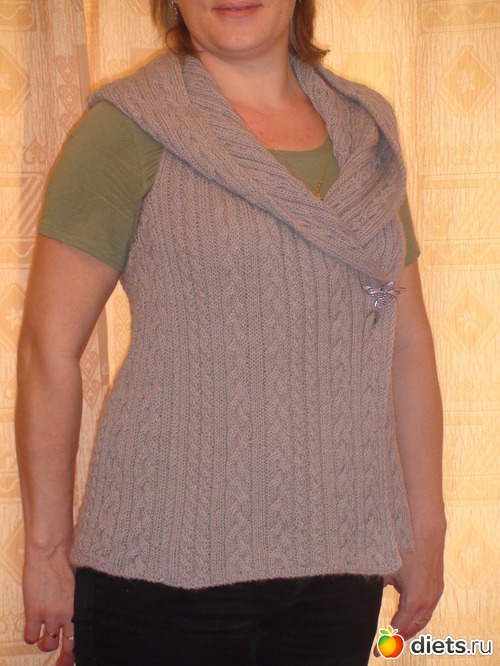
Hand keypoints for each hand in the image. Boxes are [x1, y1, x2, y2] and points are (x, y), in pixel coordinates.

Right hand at [22, 548, 74, 665]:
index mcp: (82, 606)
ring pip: (48, 644)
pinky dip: (31, 636)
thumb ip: (80, 599)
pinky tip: (33, 629)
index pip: (83, 635)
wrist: (51, 552)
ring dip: (46, 643)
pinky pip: (30, 637)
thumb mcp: (81, 583)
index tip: (76, 655)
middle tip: (63, 663)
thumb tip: (79, 608)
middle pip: (69, 646)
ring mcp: (50, 615)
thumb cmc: (68, 560)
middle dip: (65, 658)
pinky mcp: (34, 612)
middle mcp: (68, 615)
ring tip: (46, 638)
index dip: (79, 648)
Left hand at [374, 534, 444, 656]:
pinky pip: (427, 610)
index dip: (387, 640)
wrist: (425, 534)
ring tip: (397, 637)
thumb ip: (377, 585)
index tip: (377, 651)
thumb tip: (368, 593)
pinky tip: (409, 619)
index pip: (398, 628)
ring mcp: (434, 595)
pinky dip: (417, 618)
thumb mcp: (385, 570)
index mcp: (413, 601)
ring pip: (422, 621)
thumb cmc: (404, 550)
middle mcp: (426, 602)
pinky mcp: (437, 588)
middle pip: (412, 629)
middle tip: (385, 647)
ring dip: (409, 630)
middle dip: (398, 639)